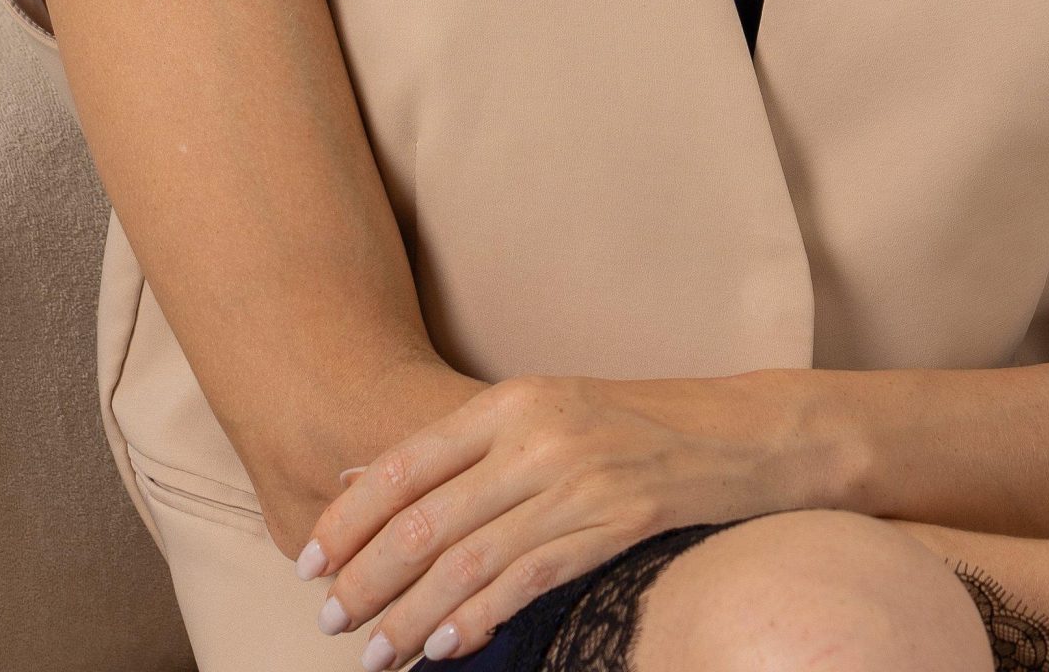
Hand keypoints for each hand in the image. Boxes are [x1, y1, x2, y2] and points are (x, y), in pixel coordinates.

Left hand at [295, 370, 783, 665]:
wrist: (739, 432)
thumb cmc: (634, 424)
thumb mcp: (547, 414)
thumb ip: (468, 447)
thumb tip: (368, 477)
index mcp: (511, 401)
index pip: (407, 461)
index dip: (351, 516)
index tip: (309, 559)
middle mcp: (536, 434)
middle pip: (427, 516)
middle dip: (367, 575)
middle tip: (329, 619)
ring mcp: (575, 478)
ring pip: (469, 557)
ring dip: (412, 613)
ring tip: (373, 652)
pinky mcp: (613, 521)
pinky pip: (528, 579)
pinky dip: (478, 619)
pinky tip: (444, 649)